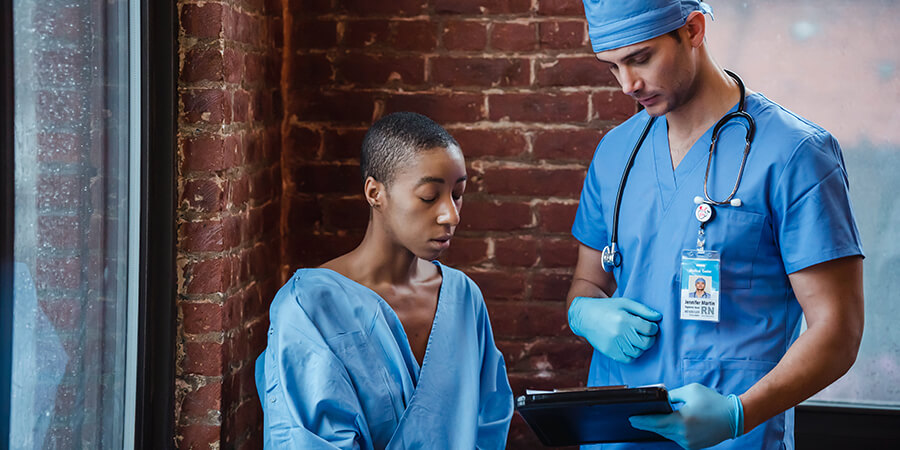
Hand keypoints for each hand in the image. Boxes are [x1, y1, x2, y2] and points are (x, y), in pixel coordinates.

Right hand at [567, 296, 661, 362]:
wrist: (585, 317)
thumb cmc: (607, 308)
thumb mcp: (625, 303)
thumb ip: (643, 309)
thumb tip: (658, 317)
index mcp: (624, 319)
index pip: (649, 329)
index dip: (654, 328)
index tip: (650, 326)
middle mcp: (619, 333)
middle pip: (646, 343)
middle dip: (650, 338)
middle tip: (646, 334)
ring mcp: (614, 344)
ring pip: (638, 352)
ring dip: (641, 346)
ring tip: (636, 338)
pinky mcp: (610, 352)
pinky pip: (628, 359)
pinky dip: (632, 354)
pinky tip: (629, 345)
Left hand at [629, 383, 743, 449]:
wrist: (734, 417)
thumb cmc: (713, 401)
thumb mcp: (690, 391)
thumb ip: (672, 394)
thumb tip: (660, 397)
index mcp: (682, 420)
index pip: (655, 423)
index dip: (641, 421)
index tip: (630, 418)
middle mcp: (684, 435)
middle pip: (659, 430)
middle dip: (647, 424)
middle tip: (635, 419)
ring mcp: (689, 443)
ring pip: (668, 435)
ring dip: (659, 428)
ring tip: (648, 421)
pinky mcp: (694, 447)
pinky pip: (677, 439)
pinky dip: (670, 432)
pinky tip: (664, 426)